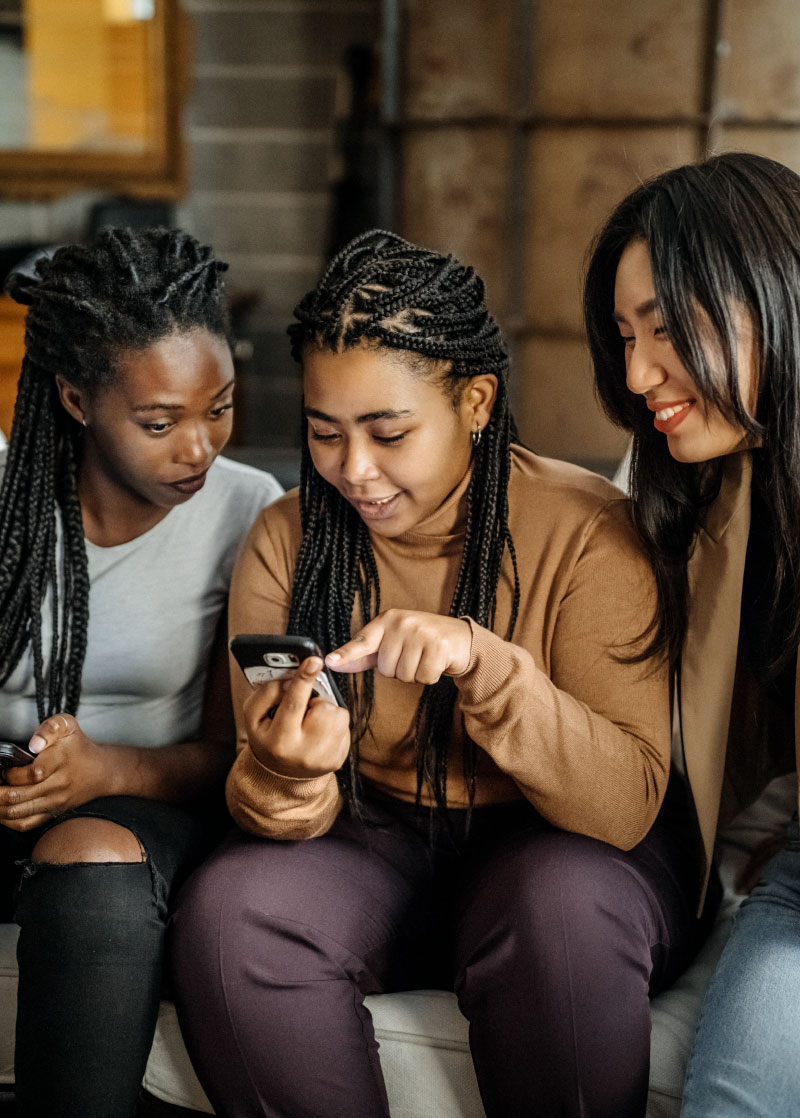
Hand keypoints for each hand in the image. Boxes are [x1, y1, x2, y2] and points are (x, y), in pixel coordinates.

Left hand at [0, 714, 109, 831]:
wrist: (100, 771)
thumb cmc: (79, 747)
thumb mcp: (68, 726)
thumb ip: (49, 728)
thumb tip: (34, 744)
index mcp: (60, 761)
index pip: (30, 773)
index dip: (9, 772)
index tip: (3, 767)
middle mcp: (57, 784)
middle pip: (17, 796)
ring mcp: (54, 802)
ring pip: (17, 812)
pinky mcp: (52, 813)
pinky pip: (25, 824)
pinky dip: (7, 820)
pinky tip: (1, 810)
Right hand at [243, 657, 350, 779]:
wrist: (281, 774)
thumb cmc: (267, 737)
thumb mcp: (254, 716)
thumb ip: (268, 692)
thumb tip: (292, 679)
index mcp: (279, 740)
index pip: (293, 704)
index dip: (304, 680)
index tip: (314, 661)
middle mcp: (304, 752)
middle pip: (323, 707)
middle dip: (315, 702)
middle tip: (303, 711)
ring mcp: (324, 758)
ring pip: (339, 714)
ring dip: (326, 712)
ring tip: (310, 723)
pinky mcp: (339, 759)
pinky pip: (345, 726)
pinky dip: (333, 724)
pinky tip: (318, 733)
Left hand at [326, 610, 471, 682]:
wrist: (459, 638)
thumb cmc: (419, 641)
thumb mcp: (391, 642)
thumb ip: (363, 654)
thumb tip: (334, 663)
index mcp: (387, 620)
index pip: (362, 641)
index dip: (346, 654)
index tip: (329, 661)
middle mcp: (402, 623)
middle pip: (386, 668)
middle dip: (399, 670)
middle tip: (413, 656)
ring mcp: (421, 633)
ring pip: (405, 675)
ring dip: (414, 674)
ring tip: (423, 658)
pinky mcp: (439, 645)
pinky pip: (424, 677)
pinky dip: (429, 676)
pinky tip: (435, 662)